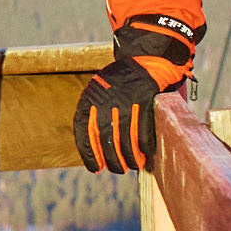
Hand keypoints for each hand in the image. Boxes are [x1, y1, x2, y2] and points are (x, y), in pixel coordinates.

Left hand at [72, 14, 200, 173]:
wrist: (147, 59)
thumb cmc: (122, 83)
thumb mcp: (100, 92)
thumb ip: (95, 114)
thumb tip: (95, 147)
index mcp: (90, 98)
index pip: (83, 131)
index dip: (88, 153)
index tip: (95, 169)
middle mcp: (106, 100)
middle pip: (105, 138)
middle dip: (111, 159)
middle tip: (116, 170)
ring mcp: (126, 100)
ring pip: (125, 137)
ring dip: (129, 157)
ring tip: (132, 167)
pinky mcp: (146, 101)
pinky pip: (144, 129)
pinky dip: (145, 146)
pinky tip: (145, 155)